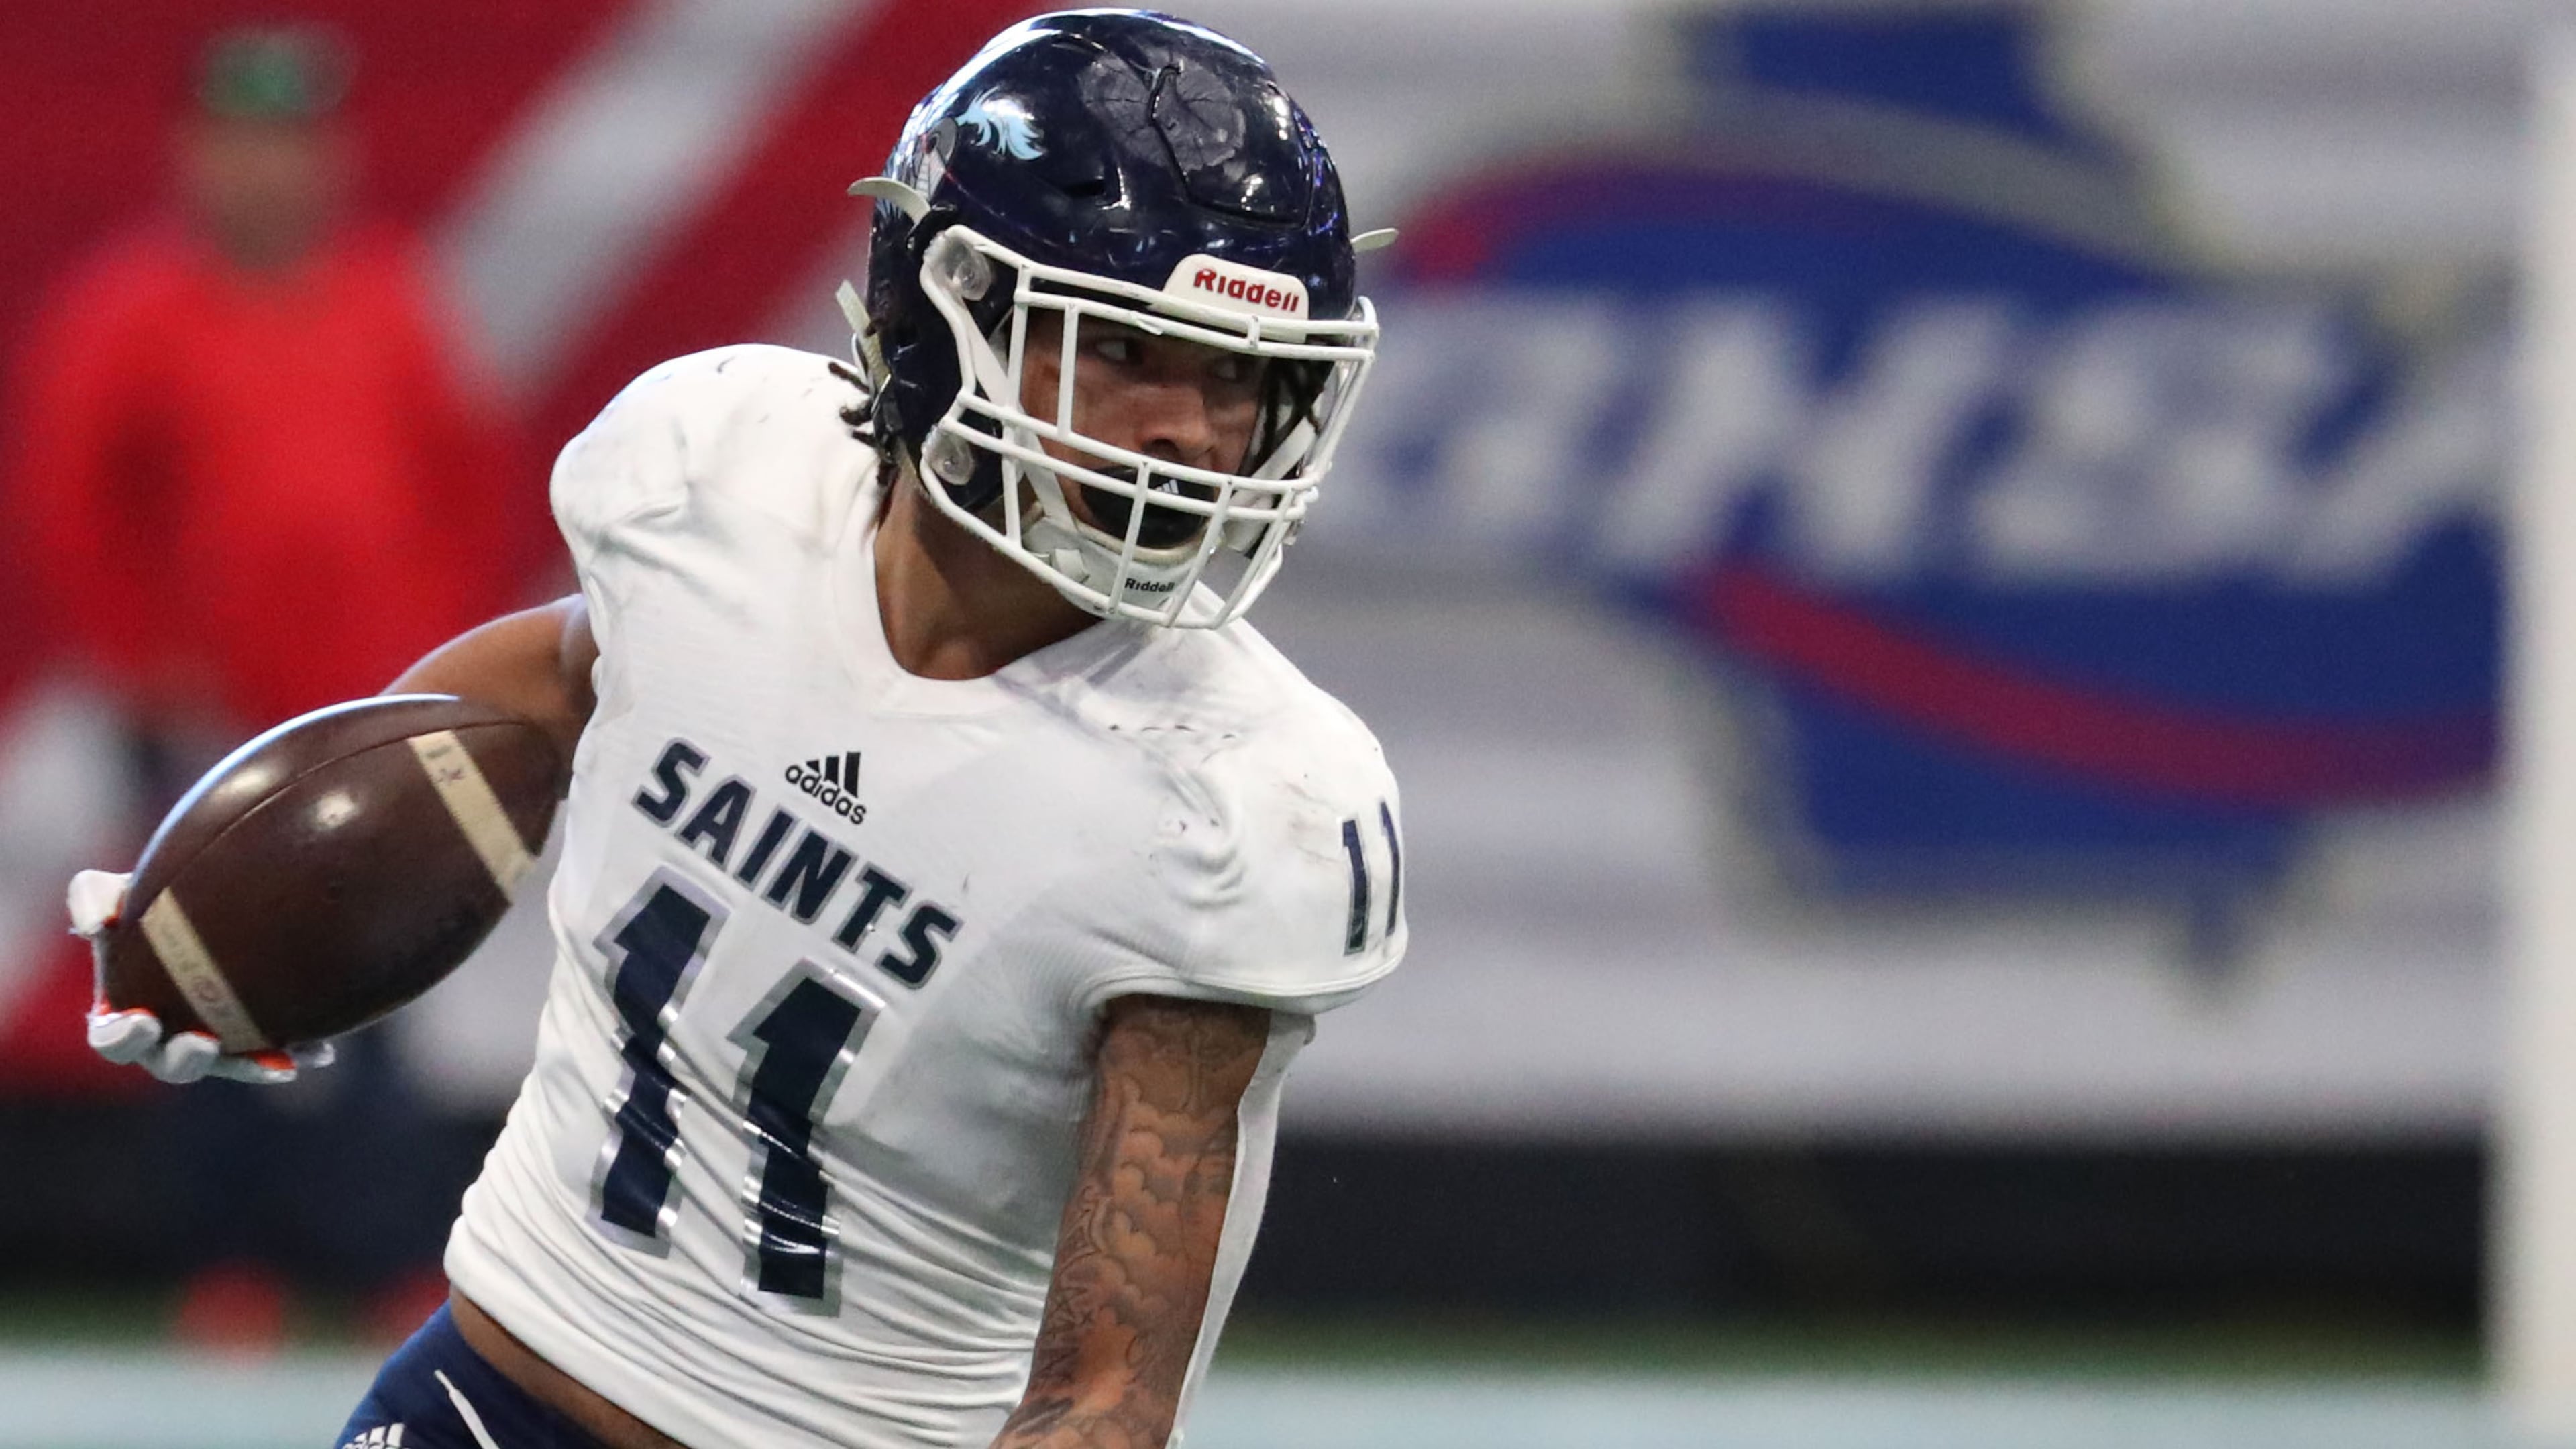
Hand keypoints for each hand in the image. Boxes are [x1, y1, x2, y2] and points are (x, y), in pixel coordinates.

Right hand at [70, 869, 333, 1084]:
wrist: (210, 894)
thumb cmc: (152, 896)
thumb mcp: (114, 889)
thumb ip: (93, 897)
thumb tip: (97, 923)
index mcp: (123, 1015)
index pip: (112, 1039)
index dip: (123, 1037)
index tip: (143, 1021)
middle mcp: (166, 1037)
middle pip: (169, 1065)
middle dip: (184, 1060)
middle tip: (203, 1043)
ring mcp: (214, 1040)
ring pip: (229, 1065)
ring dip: (247, 1067)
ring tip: (278, 1063)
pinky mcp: (255, 1036)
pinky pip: (276, 1051)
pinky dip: (297, 1052)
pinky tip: (321, 1052)